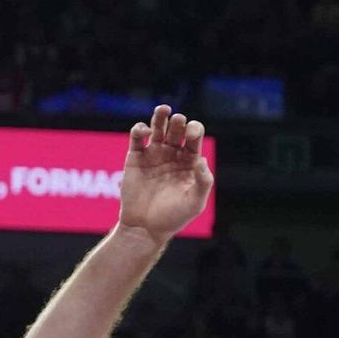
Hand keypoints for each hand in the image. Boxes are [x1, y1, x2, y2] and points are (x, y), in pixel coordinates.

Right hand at [117, 106, 211, 240]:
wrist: (145, 228)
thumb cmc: (173, 218)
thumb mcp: (195, 202)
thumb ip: (203, 182)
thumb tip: (202, 160)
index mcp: (189, 161)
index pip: (194, 137)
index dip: (195, 130)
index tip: (191, 135)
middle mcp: (172, 154)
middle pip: (177, 128)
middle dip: (179, 122)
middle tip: (179, 122)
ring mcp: (153, 155)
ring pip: (158, 127)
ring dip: (161, 116)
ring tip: (163, 109)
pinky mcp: (135, 159)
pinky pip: (137, 138)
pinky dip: (139, 130)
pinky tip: (143, 132)